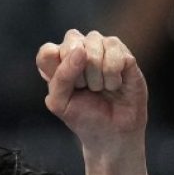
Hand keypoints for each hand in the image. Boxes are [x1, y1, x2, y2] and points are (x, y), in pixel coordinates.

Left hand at [37, 29, 147, 149]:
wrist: (114, 133)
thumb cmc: (84, 116)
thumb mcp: (60, 103)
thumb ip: (61, 76)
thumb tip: (81, 51)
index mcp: (59, 61)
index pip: (48, 51)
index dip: (57, 70)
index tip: (67, 89)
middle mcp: (81, 49)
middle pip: (72, 42)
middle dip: (78, 72)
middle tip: (86, 88)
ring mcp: (104, 49)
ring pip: (94, 44)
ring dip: (97, 75)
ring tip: (101, 87)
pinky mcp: (125, 55)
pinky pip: (115, 52)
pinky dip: (113, 75)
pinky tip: (115, 84)